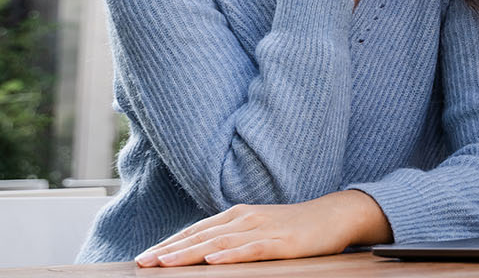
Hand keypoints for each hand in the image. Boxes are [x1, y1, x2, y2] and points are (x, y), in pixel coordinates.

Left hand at [133, 190, 393, 266]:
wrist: (335, 215)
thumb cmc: (295, 226)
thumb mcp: (258, 230)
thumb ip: (232, 238)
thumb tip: (203, 253)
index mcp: (236, 216)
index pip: (195, 231)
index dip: (168, 244)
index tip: (144, 258)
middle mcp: (244, 219)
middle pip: (200, 236)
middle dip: (169, 250)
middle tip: (143, 262)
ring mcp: (262, 229)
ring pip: (219, 243)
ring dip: (190, 253)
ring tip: (166, 263)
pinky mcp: (281, 242)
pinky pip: (252, 249)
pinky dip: (230, 255)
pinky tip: (213, 260)